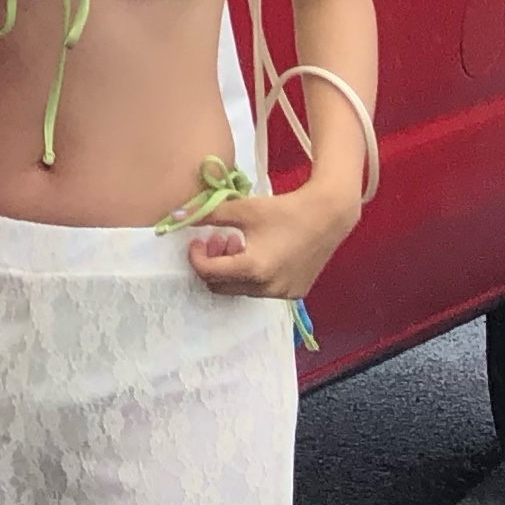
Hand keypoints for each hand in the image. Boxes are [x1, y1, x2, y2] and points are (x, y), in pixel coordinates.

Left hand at [184, 180, 360, 306]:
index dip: (196, 256)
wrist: (328, 215)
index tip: (197, 241)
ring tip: (241, 243)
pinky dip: (254, 276)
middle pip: (220, 285)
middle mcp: (266, 288)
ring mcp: (282, 294)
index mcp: (251, 268)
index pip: (208, 272)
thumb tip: (175, 217)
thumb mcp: (243, 210)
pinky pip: (262, 290)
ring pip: (241, 289)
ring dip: (233, 270)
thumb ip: (208, 215)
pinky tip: (263, 253)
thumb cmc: (284, 209)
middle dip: (214, 264)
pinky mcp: (294, 293)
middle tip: (220, 240)